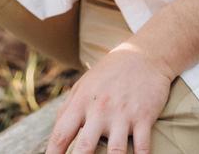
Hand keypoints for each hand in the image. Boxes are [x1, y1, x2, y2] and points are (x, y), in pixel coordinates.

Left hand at [46, 44, 173, 153]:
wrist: (143, 55)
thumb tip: (54, 134)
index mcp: (81, 102)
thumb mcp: (83, 85)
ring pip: (115, 152)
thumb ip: (67, 109)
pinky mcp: (144, 117)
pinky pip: (142, 147)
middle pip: (84, 149)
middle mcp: (100, 110)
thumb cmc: (108, 74)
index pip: (61, 134)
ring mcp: (123, 115)